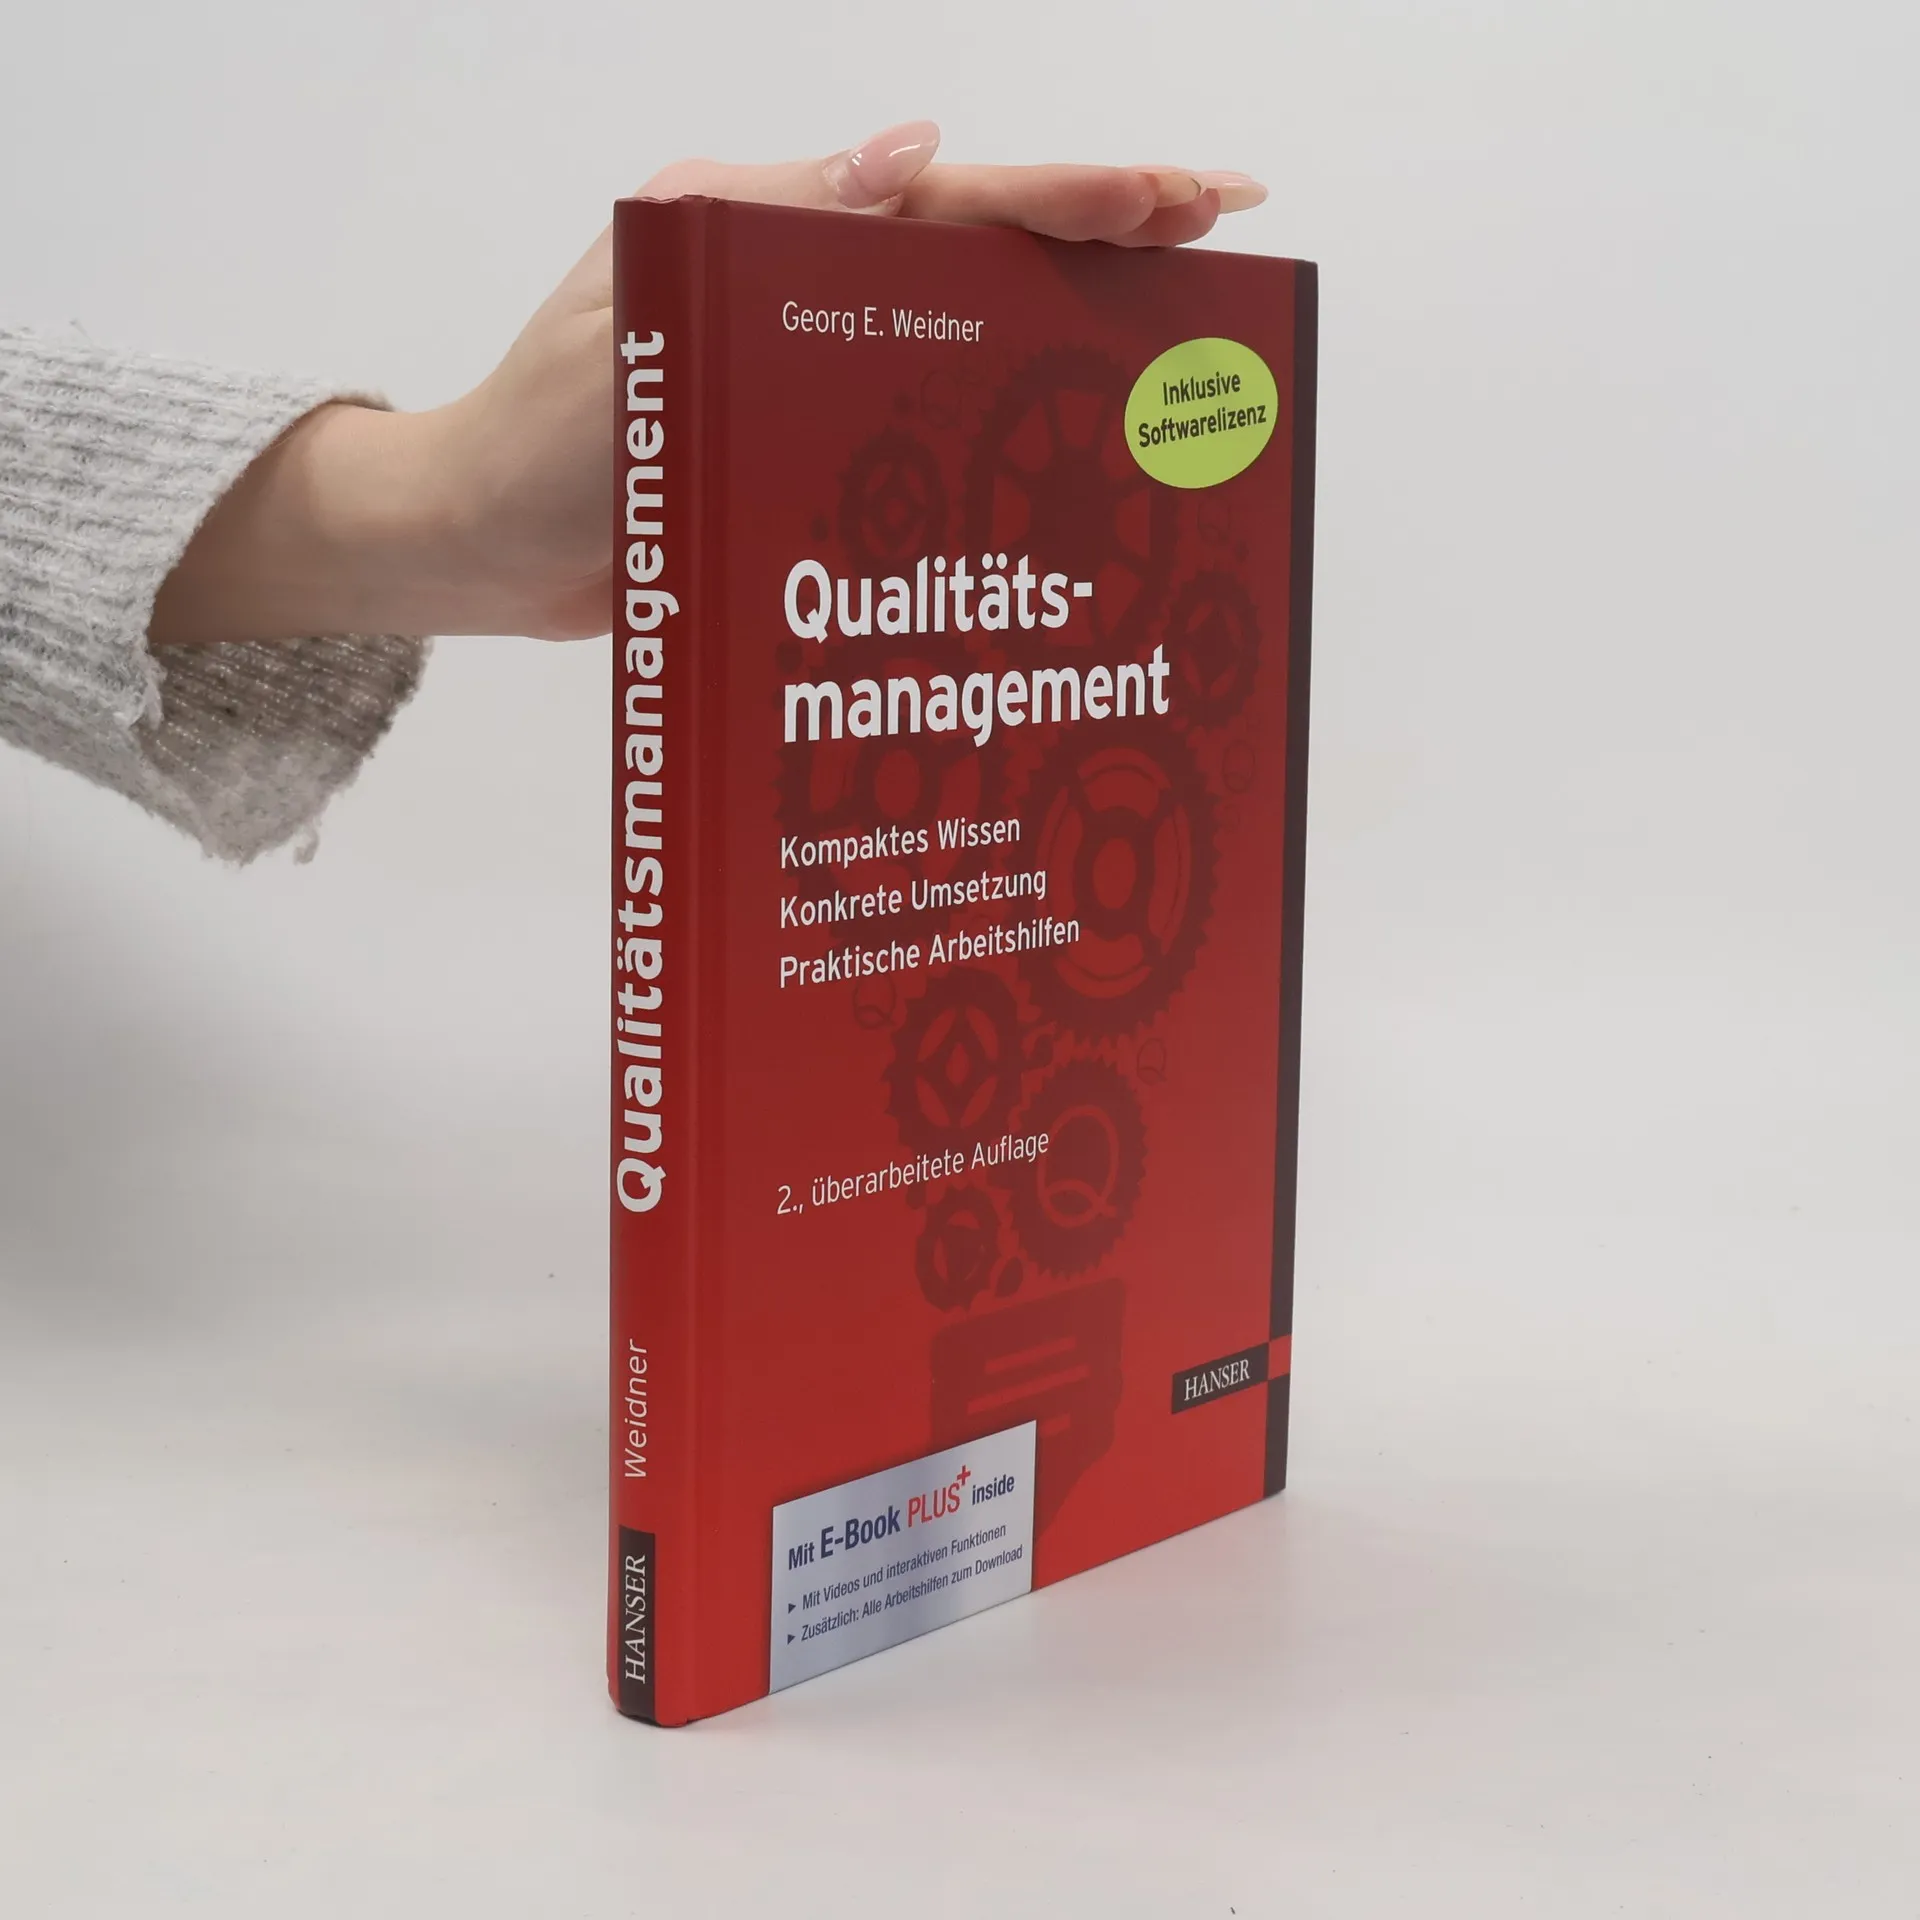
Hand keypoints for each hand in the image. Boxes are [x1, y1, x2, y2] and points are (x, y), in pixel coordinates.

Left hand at [151, 125, 1267, 647]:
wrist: (478, 555)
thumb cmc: (538, 452)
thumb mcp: (643, 328)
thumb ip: (764, 236)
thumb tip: (908, 148)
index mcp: (763, 230)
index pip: (947, 199)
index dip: (1071, 192)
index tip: (1183, 194)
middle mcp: (800, 284)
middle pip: (980, 245)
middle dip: (1104, 229)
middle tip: (1225, 229)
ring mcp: (809, 364)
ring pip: (968, 324)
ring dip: (1072, 317)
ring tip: (1181, 320)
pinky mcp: (809, 443)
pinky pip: (926, 412)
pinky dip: (1001, 411)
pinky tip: (1072, 438)